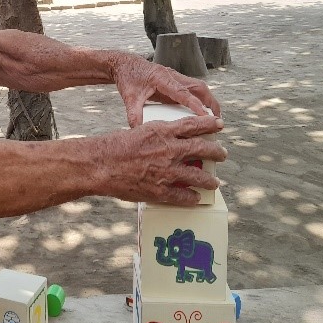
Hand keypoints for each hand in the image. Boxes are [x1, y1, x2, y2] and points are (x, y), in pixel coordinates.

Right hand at [95, 115, 225, 205]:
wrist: (100, 165)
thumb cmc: (113, 147)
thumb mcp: (138, 131)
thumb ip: (156, 136)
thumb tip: (167, 141)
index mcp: (162, 131)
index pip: (193, 125)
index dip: (209, 124)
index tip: (219, 123)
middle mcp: (169, 150)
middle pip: (202, 149)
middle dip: (216, 152)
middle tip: (222, 154)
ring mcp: (167, 171)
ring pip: (198, 176)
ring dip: (209, 180)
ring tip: (215, 182)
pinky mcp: (160, 190)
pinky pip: (183, 196)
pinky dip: (192, 198)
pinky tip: (196, 199)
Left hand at [111, 53, 220, 126]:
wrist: (125, 64)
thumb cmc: (128, 77)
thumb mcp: (129, 97)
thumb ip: (133, 114)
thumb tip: (136, 130)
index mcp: (162, 78)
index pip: (183, 93)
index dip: (195, 105)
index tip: (206, 116)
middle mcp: (172, 75)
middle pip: (198, 87)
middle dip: (210, 102)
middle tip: (217, 118)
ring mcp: (175, 77)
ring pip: (197, 87)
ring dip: (207, 99)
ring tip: (214, 116)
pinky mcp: (174, 80)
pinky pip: (191, 89)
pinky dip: (199, 98)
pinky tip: (201, 111)